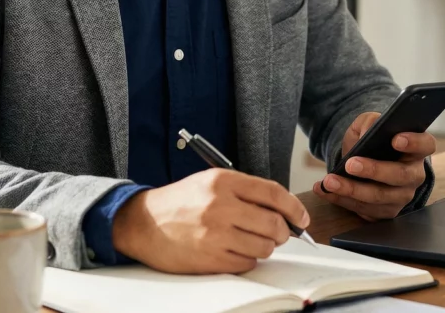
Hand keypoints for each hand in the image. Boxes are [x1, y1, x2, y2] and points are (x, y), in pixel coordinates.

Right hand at [112, 169, 309, 273]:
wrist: (143, 223)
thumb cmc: (180, 202)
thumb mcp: (210, 182)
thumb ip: (246, 192)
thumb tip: (284, 213)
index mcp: (222, 181)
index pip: (273, 194)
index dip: (294, 208)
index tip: (301, 218)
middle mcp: (220, 205)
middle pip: (274, 223)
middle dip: (282, 232)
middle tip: (277, 233)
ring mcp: (215, 233)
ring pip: (264, 246)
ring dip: (264, 246)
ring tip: (250, 240)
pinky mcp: (210, 257)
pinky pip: (247, 263)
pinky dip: (247, 259)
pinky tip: (234, 250)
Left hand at [312, 112, 434, 220]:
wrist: (363, 161)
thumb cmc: (372, 142)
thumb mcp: (368, 125)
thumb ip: (369, 123)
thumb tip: (366, 133)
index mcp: (415, 149)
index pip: (426, 144)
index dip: (414, 142)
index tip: (395, 139)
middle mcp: (414, 175)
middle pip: (400, 175)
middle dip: (374, 170)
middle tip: (350, 164)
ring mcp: (401, 196)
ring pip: (380, 197)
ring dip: (352, 190)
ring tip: (329, 181)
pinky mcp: (386, 211)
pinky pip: (365, 210)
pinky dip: (342, 200)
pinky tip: (325, 190)